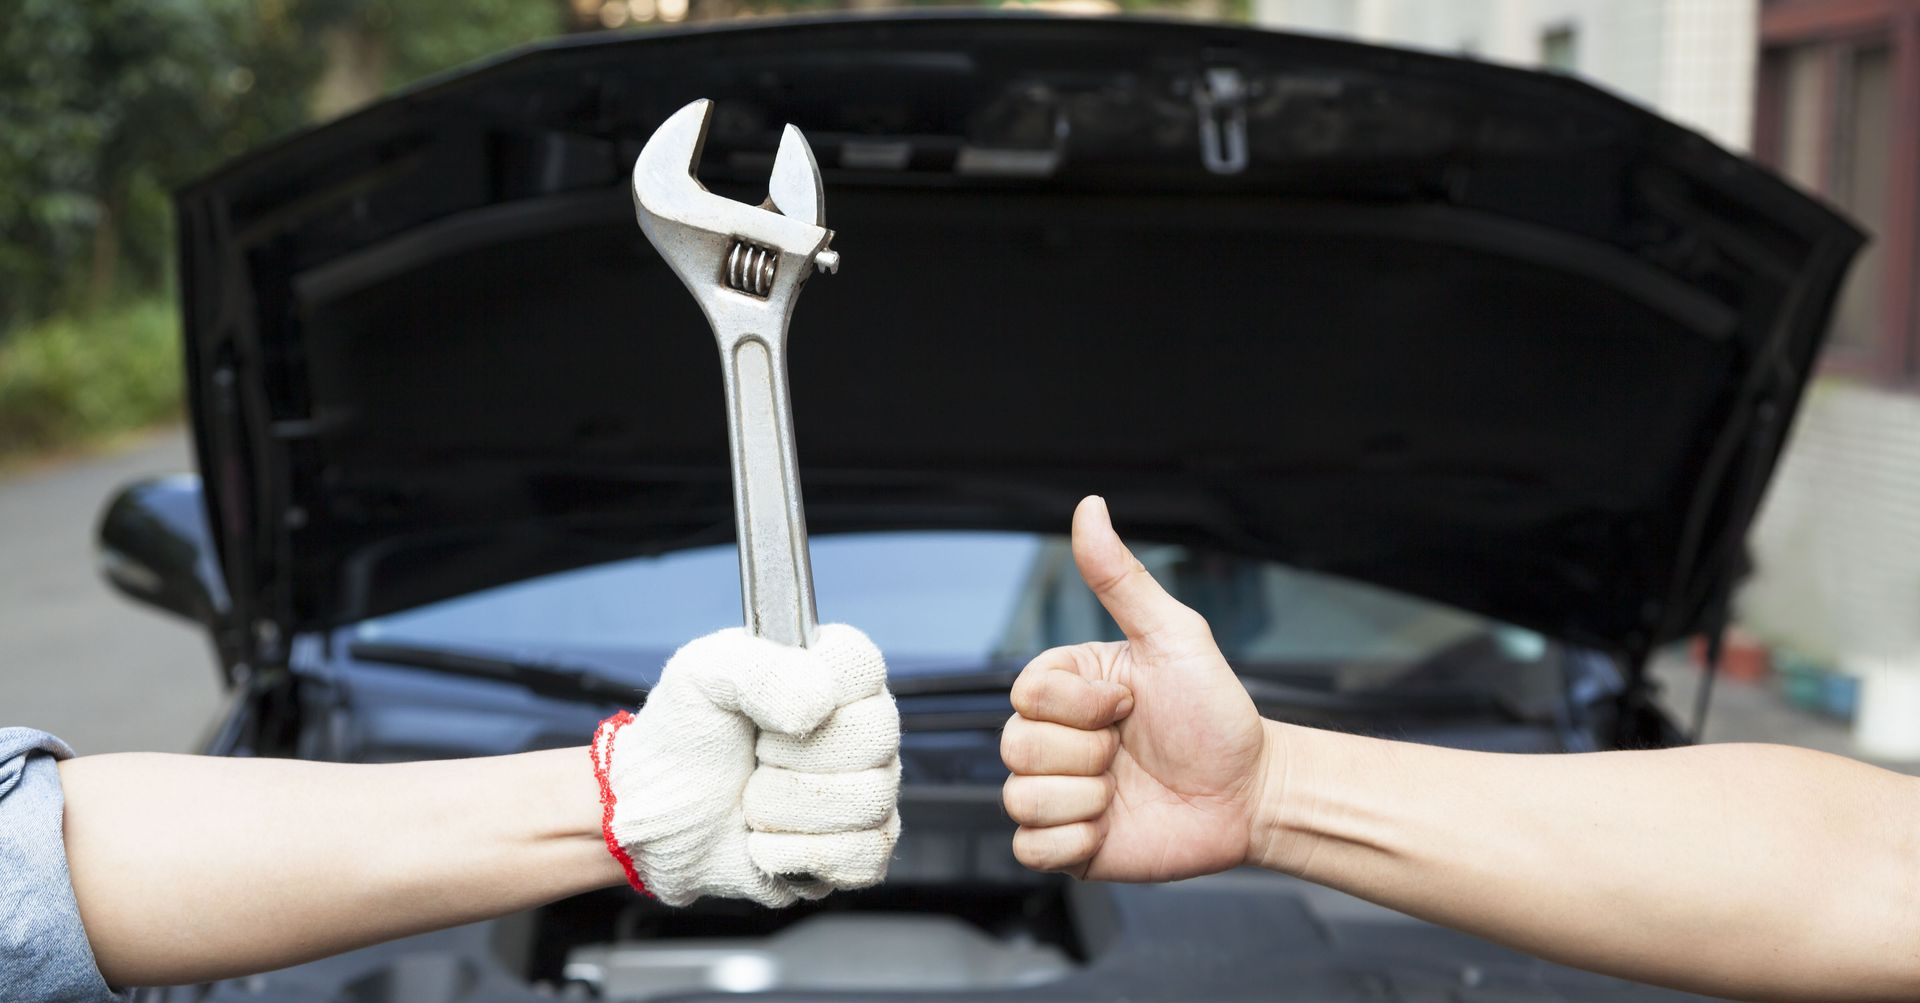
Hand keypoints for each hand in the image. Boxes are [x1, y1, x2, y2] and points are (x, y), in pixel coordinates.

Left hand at [596, 625, 901, 905]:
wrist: (656, 820)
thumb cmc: (683, 739)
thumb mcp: (700, 676)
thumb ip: (758, 668)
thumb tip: (818, 706)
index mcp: (832, 671)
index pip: (863, 665)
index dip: (813, 690)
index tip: (764, 711)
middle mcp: (862, 725)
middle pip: (874, 736)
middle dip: (790, 758)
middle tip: (754, 757)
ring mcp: (868, 788)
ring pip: (869, 799)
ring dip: (785, 809)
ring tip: (752, 802)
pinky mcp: (858, 849)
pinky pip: (865, 855)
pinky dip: (798, 855)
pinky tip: (764, 844)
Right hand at [1000, 496, 1272, 881]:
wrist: (1252, 794)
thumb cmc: (1218, 712)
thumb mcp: (1173, 635)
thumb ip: (1121, 577)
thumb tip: (1089, 505)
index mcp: (1068, 687)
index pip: (1025, 693)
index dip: (1080, 705)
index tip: (1130, 703)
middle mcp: (1055, 738)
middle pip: (1016, 747)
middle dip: (1086, 753)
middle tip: (1130, 750)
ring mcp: (1059, 792)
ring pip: (1019, 799)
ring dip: (1084, 799)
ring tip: (1124, 791)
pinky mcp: (1067, 845)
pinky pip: (1030, 848)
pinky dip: (1073, 841)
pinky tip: (1112, 826)